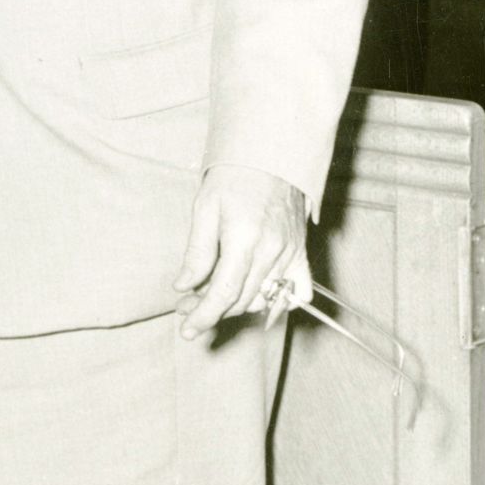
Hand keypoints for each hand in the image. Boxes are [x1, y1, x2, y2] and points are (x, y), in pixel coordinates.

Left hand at [175, 162, 307, 341]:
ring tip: (210, 295)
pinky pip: (297, 291)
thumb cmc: (234, 176)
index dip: (204, 315)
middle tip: (187, 304)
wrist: (271, 153)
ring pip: (263, 298)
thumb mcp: (204, 207)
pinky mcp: (301, 252)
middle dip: (211, 309)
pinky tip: (254, 297)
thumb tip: (183, 285)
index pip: (224, 292)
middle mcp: (272, 251)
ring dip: (236, 305)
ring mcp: (290, 253)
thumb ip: (197, 252)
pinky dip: (277, 302)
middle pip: (241, 299)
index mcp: (244, 239)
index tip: (187, 330)